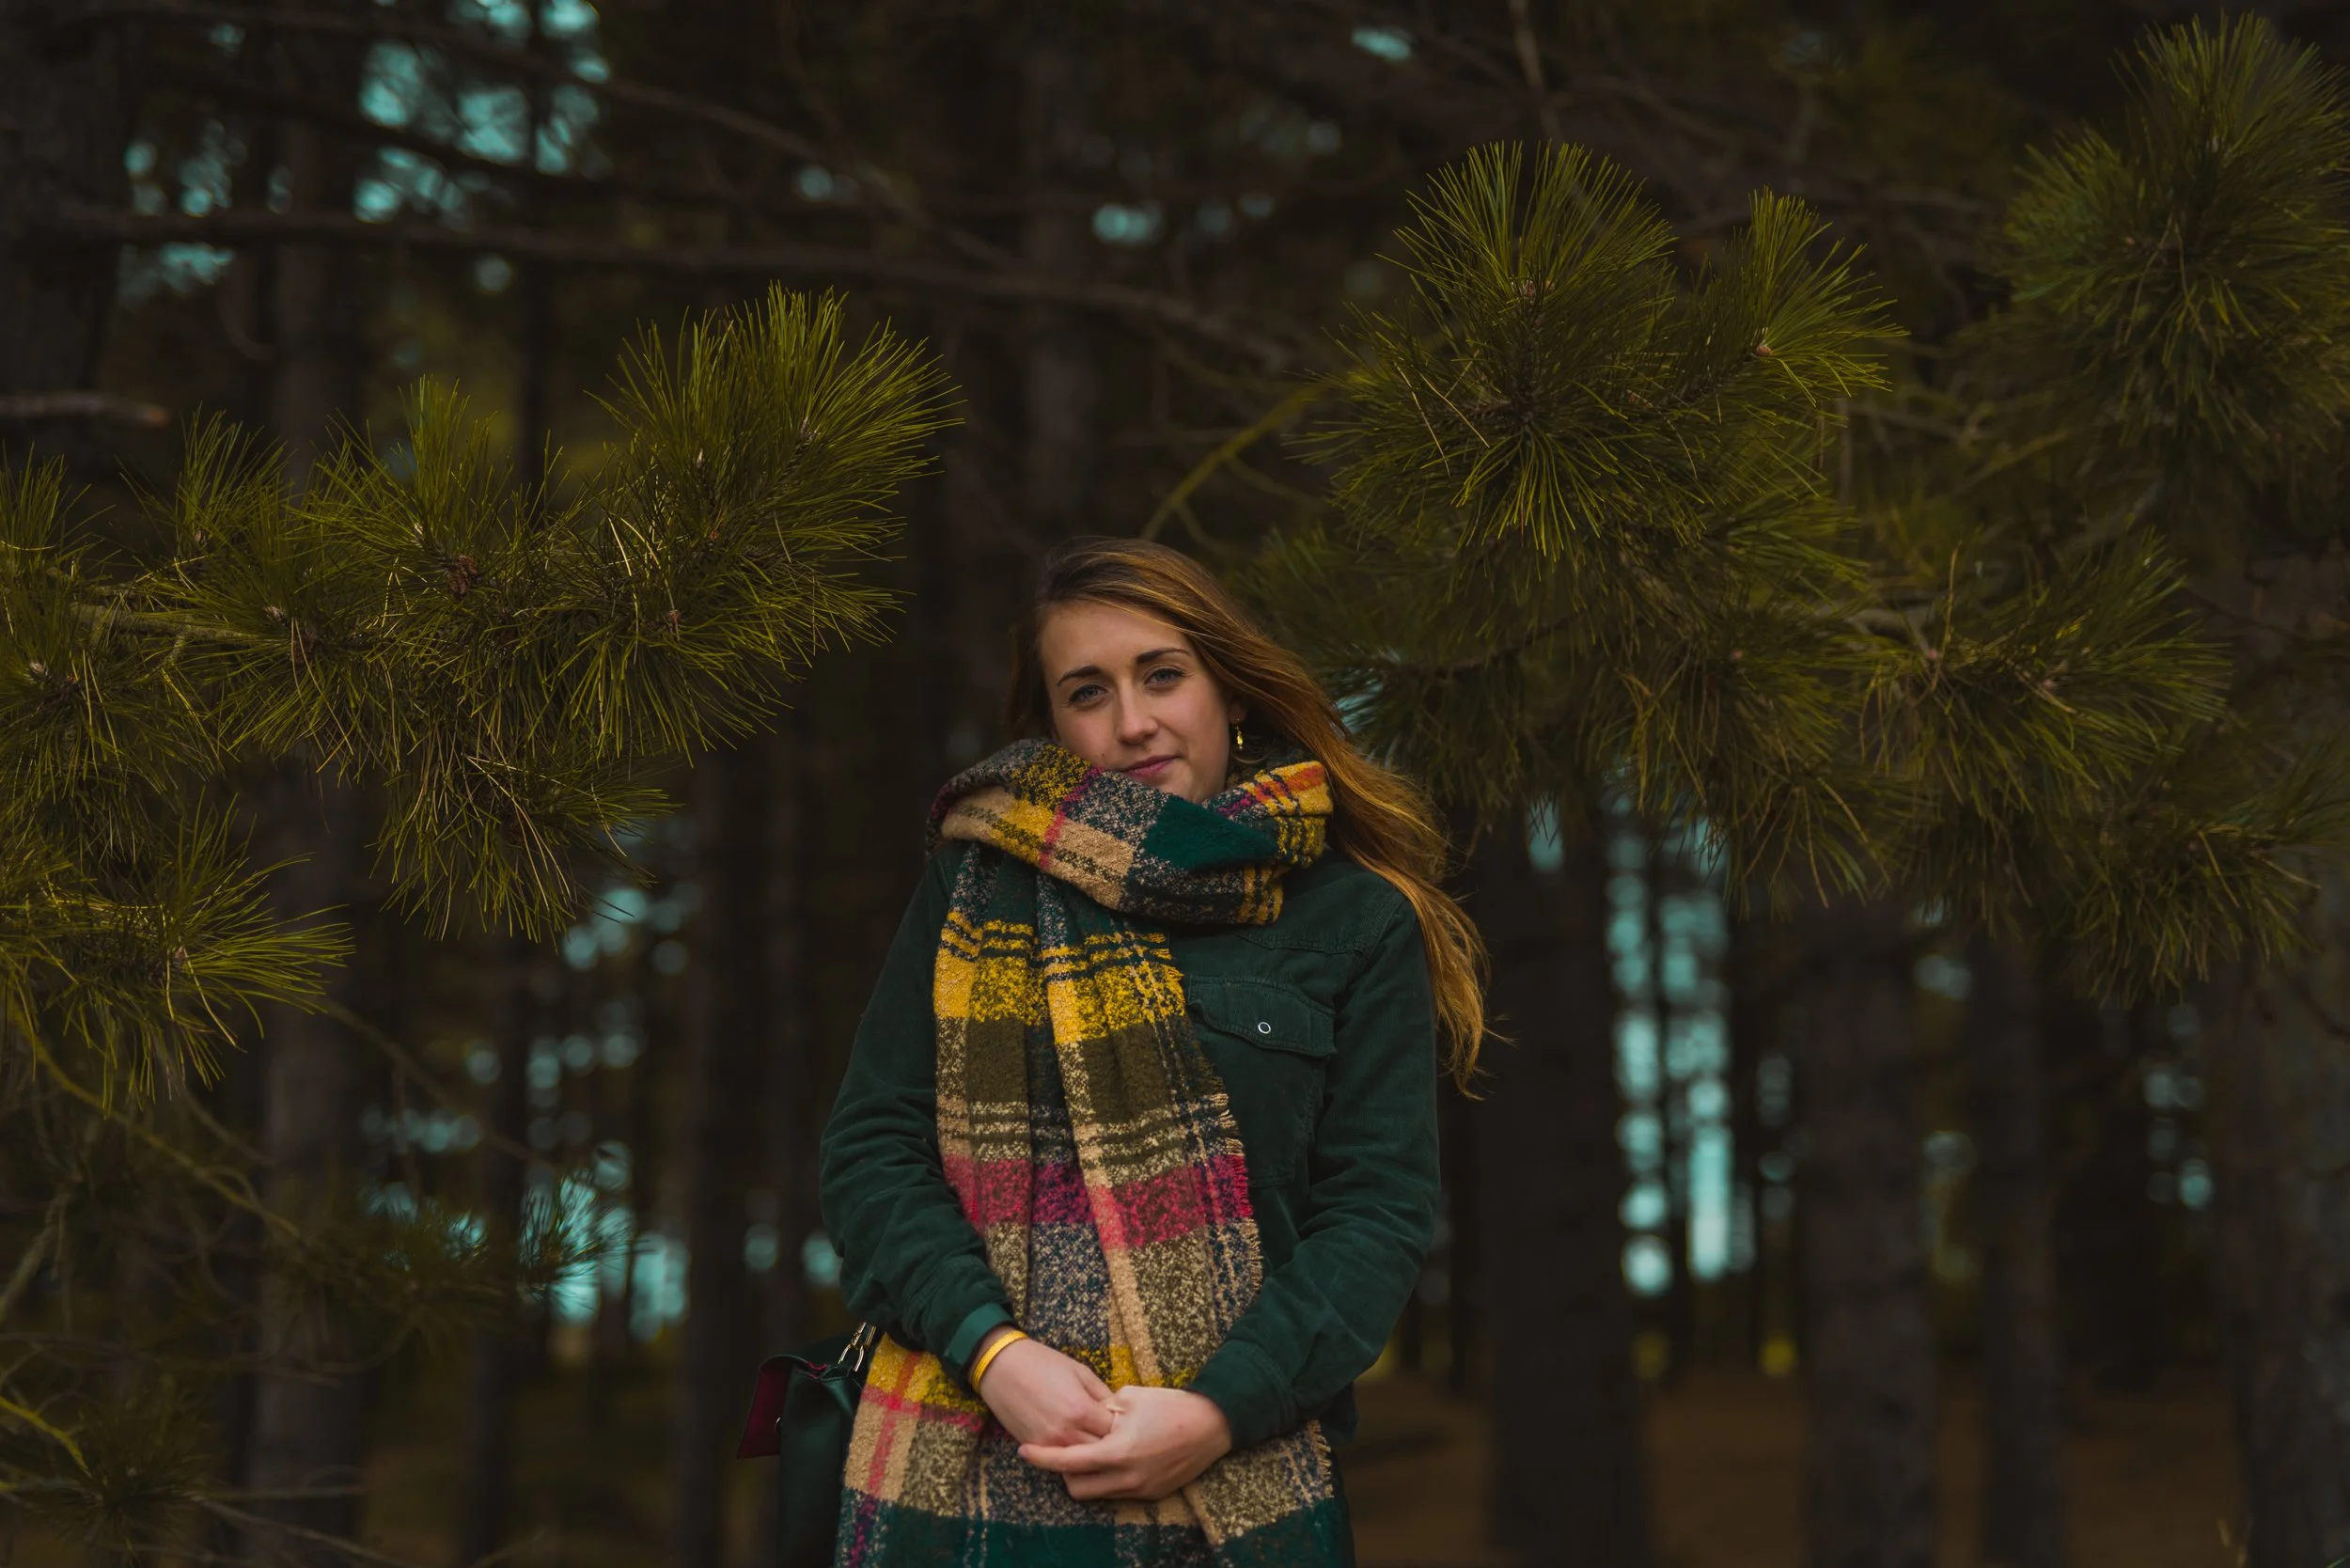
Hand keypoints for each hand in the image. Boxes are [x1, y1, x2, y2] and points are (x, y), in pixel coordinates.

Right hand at [973, 1331, 1114, 1447]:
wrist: (1001, 1366)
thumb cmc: (1043, 1363)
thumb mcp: (1080, 1372)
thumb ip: (1103, 1395)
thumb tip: (1121, 1414)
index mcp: (1082, 1410)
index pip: (1116, 1432)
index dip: (1123, 1426)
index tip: (1124, 1420)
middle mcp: (1067, 1432)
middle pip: (1101, 1452)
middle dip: (1111, 1443)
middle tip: (1115, 1433)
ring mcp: (1049, 1444)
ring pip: (1082, 1462)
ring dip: (1092, 1454)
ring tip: (1096, 1440)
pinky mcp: (1035, 1448)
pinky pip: (1061, 1461)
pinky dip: (1071, 1457)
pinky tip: (1076, 1444)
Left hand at [1018, 1385, 1232, 1501]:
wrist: (1212, 1425)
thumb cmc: (1169, 1404)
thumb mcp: (1128, 1397)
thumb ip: (1099, 1411)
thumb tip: (1079, 1417)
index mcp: (1117, 1452)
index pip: (1068, 1462)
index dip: (1042, 1458)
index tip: (1023, 1452)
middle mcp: (1126, 1477)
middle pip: (1076, 1488)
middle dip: (1063, 1473)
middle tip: (1062, 1451)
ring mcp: (1140, 1488)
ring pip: (1097, 1494)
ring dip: (1086, 1478)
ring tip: (1088, 1454)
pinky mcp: (1152, 1493)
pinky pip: (1118, 1492)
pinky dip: (1108, 1479)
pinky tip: (1113, 1458)